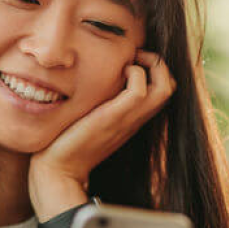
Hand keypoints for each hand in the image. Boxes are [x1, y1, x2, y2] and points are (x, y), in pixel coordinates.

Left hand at [28, 49, 175, 191]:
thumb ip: (98, 104)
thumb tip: (93, 83)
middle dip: (158, 64)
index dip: (155, 71)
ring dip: (151, 65)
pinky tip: (117, 73)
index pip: (161, 92)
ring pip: (164, 88)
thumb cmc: (68, 145)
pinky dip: (135, 73)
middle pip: (170, 88)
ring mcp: (127, 120)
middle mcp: (135, 119)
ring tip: (129, 62)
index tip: (132, 61)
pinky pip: (139, 91)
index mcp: (131, 119)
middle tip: (134, 57)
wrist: (59, 170)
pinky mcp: (112, 119)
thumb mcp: (89, 120)